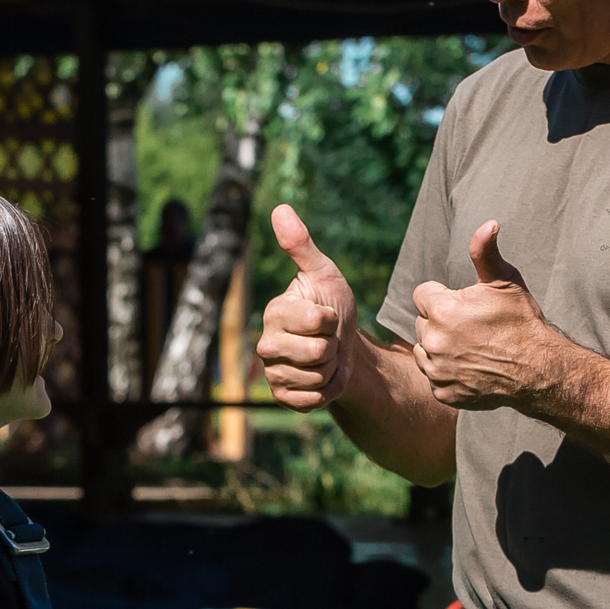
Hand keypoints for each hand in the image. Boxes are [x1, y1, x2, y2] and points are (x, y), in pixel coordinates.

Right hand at [257, 205, 358, 410]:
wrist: (343, 346)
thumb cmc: (332, 304)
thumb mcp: (324, 273)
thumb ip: (301, 245)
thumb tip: (280, 209)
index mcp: (275, 311)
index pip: (316, 321)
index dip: (332, 319)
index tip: (327, 314)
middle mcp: (266, 343)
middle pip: (317, 352)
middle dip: (334, 346)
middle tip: (327, 338)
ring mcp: (273, 372)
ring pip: (317, 376)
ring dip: (331, 369)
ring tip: (325, 357)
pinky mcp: (282, 396)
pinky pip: (313, 399)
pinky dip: (326, 390)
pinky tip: (321, 377)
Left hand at [411, 222, 565, 410]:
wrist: (538, 369)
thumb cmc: (521, 321)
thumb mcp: (505, 280)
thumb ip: (485, 251)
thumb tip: (488, 223)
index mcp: (442, 309)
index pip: (422, 294)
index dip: (443, 296)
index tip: (464, 304)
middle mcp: (433, 340)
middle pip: (422, 323)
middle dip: (440, 322)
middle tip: (471, 327)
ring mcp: (437, 369)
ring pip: (423, 350)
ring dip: (439, 347)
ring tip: (470, 347)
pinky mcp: (442, 392)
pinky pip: (433, 377)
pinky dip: (446, 373)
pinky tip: (470, 367)